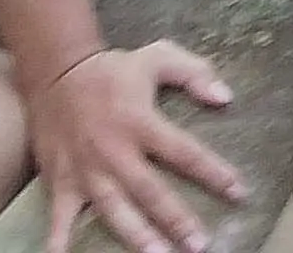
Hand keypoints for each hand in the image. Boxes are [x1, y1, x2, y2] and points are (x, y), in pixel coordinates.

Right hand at [23, 40, 242, 252]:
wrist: (54, 73)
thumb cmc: (112, 70)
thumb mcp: (158, 57)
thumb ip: (195, 74)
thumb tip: (226, 98)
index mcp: (141, 121)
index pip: (185, 152)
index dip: (213, 173)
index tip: (238, 193)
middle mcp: (114, 150)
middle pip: (149, 190)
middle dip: (175, 219)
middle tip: (199, 245)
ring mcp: (85, 169)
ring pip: (113, 208)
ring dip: (135, 235)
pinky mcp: (59, 181)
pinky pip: (59, 216)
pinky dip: (60, 240)